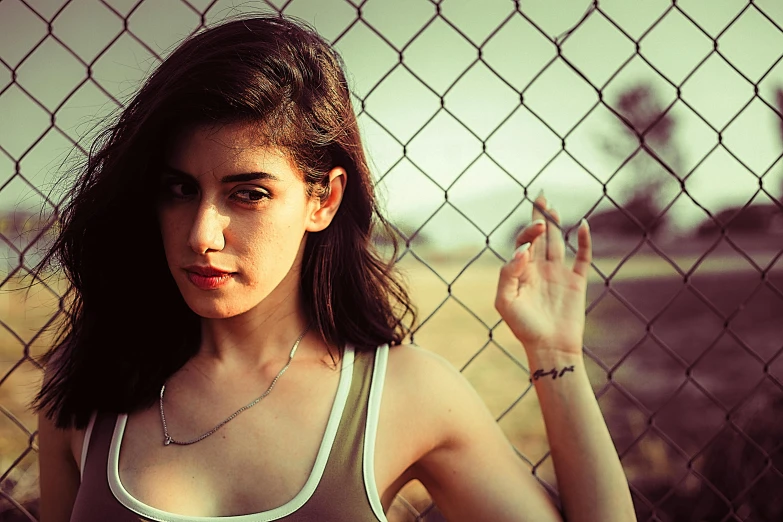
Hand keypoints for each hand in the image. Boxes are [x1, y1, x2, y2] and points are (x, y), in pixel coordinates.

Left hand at [494, 192, 591, 355]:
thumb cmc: (524, 327)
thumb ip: (508, 273)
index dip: (526, 234)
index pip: (523, 244)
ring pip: (558, 243)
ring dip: (556, 224)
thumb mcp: (505, 301)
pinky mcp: (577, 282)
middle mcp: (540, 270)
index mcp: (521, 273)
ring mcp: (559, 275)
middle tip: (541, 197)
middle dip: (539, 218)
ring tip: (552, 207)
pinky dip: (584, 242)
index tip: (532, 238)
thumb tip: (523, 252)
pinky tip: (583, 226)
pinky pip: (582, 258)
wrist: (550, 348)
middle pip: (539, 237)